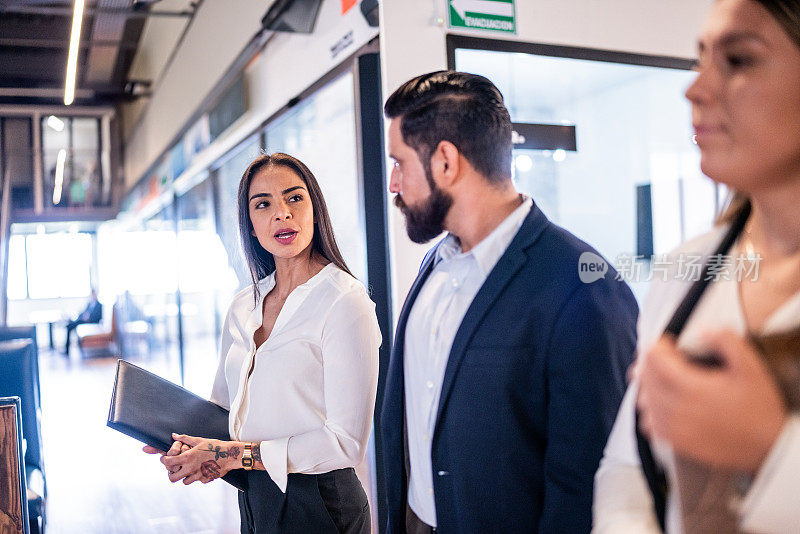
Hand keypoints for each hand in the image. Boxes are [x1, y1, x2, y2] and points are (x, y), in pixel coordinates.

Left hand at [161, 433, 242, 483]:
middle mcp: (191, 469)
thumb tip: (174, 435)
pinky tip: (201, 469)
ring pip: (184, 482)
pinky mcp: (205, 479)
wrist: (230, 455)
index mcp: (188, 458)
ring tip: (189, 469)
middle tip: (175, 468)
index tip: (165, 459)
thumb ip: (185, 439)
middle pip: (172, 478)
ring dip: (185, 476)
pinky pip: (197, 481)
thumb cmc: (215, 446)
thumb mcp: (199, 440)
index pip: (168, 462)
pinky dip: (197, 477)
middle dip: (171, 473)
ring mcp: (198, 476)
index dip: (164, 461)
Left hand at [637, 331, 786, 472]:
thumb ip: (727, 342)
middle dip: (651, 362)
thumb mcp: (751, 368)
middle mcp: (676, 409)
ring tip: (664, 379)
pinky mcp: (675, 443)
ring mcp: (673, 429)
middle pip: (644, 377)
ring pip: (642, 400)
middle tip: (665, 357)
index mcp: (691, 388)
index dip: (660, 345)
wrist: (770, 448)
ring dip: (648, 386)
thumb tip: (703, 330)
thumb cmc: (761, 409)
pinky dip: (650, 411)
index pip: (653, 358)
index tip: (670, 344)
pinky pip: (647, 423)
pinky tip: (664, 404)